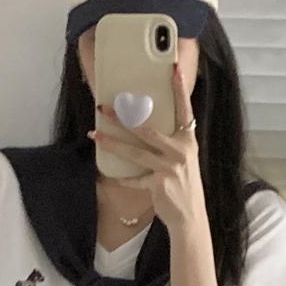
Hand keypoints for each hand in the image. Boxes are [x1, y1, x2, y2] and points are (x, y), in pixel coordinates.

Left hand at [88, 60, 205, 234]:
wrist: (190, 216)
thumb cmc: (184, 186)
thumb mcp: (184, 160)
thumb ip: (170, 143)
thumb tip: (144, 128)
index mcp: (188, 141)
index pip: (184, 109)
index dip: (179, 89)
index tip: (174, 68)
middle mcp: (180, 151)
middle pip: (147, 129)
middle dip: (122, 117)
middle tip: (104, 106)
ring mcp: (170, 168)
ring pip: (135, 151)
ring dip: (112, 142)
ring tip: (94, 133)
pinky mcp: (158, 184)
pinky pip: (133, 179)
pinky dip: (122, 178)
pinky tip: (112, 175)